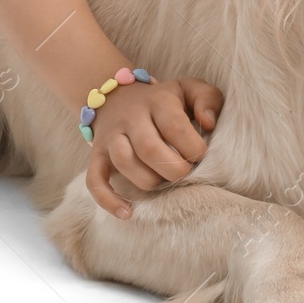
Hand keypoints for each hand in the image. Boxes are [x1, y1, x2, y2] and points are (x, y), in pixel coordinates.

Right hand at [85, 76, 222, 218]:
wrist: (116, 97)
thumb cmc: (163, 101)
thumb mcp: (189, 89)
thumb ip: (208, 99)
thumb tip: (208, 124)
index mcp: (158, 101)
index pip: (175, 127)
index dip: (193, 148)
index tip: (200, 156)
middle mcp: (131, 117)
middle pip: (149, 148)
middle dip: (174, 170)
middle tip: (185, 173)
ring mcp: (111, 137)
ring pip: (125, 163)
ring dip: (149, 181)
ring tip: (163, 182)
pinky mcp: (97, 156)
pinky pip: (94, 181)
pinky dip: (108, 200)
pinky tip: (127, 213)